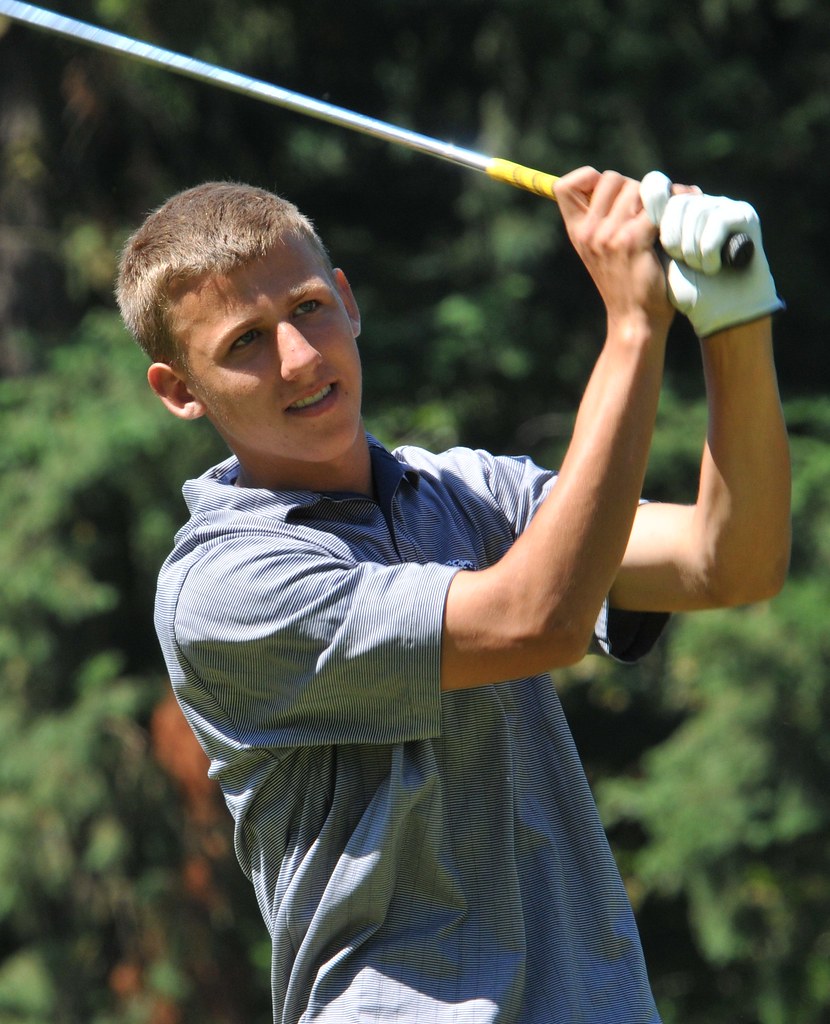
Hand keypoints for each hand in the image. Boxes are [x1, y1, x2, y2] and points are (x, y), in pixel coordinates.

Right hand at [554, 167, 673, 337]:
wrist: (635, 319)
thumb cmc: (626, 283)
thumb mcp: (604, 250)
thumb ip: (605, 219)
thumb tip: (622, 182)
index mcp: (577, 232)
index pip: (566, 186)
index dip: (589, 177)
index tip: (610, 191)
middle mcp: (588, 233)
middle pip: (612, 179)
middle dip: (636, 187)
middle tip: (650, 209)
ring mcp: (607, 237)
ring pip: (637, 188)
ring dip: (659, 196)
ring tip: (670, 212)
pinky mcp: (632, 242)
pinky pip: (657, 207)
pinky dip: (677, 205)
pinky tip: (688, 207)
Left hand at [640, 171, 784, 337]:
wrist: (720, 311)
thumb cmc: (684, 289)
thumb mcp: (655, 258)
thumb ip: (642, 230)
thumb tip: (630, 204)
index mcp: (674, 209)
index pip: (654, 186)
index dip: (650, 210)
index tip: (651, 242)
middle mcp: (698, 201)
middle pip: (673, 201)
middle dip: (671, 238)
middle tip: (681, 261)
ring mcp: (722, 205)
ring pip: (695, 211)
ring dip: (690, 250)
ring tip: (698, 268)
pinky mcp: (745, 215)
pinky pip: (717, 222)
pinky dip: (709, 251)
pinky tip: (713, 267)